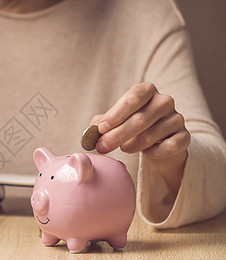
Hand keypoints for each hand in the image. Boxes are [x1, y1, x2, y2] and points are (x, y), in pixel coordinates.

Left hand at [91, 82, 190, 196]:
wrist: (160, 143)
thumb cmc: (133, 127)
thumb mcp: (117, 121)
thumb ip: (103, 123)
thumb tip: (90, 132)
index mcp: (147, 91)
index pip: (133, 98)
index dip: (116, 114)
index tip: (101, 129)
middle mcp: (164, 101)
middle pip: (140, 119)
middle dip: (117, 135)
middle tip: (102, 147)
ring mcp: (177, 118)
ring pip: (151, 135)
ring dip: (133, 145)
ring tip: (124, 148)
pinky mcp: (184, 137)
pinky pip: (168, 147)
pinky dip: (153, 153)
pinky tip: (146, 152)